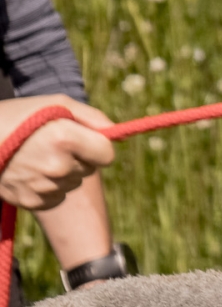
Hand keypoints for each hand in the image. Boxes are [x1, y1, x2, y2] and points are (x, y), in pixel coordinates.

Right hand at [0, 96, 115, 210]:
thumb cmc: (18, 117)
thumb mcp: (55, 105)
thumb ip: (92, 117)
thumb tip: (117, 133)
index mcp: (66, 139)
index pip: (107, 155)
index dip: (98, 147)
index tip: (85, 141)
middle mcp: (58, 166)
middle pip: (89, 169)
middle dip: (78, 158)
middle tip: (50, 145)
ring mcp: (44, 187)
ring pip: (73, 183)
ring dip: (63, 173)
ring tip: (36, 157)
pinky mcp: (32, 201)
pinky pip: (56, 197)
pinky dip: (48, 187)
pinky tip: (29, 173)